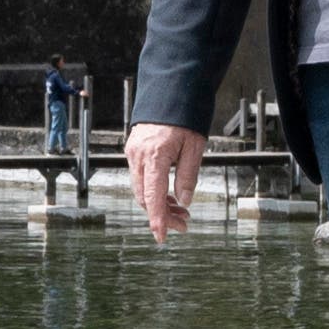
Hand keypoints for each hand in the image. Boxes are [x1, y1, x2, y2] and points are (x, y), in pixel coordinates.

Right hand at [124, 123, 204, 237]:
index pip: (153, 197)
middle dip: (163, 215)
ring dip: (158, 204)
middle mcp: (138, 156)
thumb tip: (183, 201)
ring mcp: (133, 152)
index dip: (158, 220)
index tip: (162, 237)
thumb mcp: (194, 147)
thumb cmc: (185, 116)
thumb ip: (188, 176)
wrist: (172, 90)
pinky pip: (140, 178)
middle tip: (184, 224)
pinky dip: (153, 190)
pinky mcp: (134, 149)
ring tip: (181, 210)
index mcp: (154, 156)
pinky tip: (169, 194)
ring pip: (141, 190)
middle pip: (144, 198)